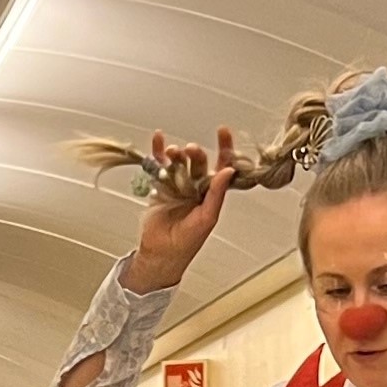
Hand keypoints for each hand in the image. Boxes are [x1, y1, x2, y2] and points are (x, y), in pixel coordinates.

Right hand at [122, 129, 237, 290]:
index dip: (224, 149)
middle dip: (195, 153)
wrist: (160, 254)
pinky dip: (158, 151)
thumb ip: (217, 194)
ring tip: (173, 152)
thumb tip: (228, 172)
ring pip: (179, 161)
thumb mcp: (207, 219)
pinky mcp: (160, 185)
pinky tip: (158, 140)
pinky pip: (160, 165)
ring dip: (177, 153)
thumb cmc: (186, 243)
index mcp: (211, 194)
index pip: (221, 167)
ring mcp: (177, 184)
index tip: (222, 132)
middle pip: (198, 161)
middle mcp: (195, 186)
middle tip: (190, 151)